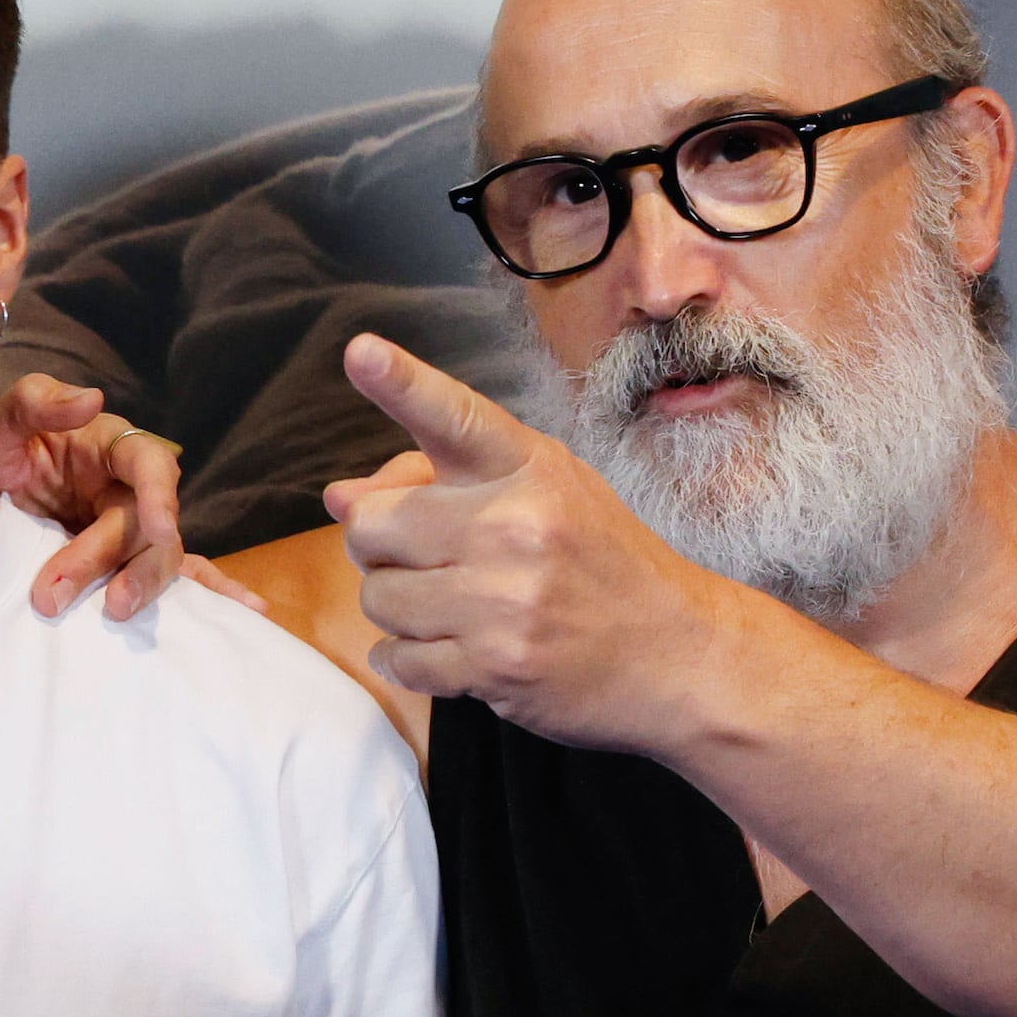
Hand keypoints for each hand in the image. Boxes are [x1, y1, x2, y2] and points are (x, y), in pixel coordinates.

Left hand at [0, 372, 202, 620]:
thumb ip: (37, 402)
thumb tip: (93, 400)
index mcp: (108, 448)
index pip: (150, 463)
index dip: (161, 494)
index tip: (160, 528)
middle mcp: (122, 490)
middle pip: (146, 527)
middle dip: (110, 560)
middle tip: (56, 595)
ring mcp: (116, 534)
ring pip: (150, 561)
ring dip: (135, 588)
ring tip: (110, 613)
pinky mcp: (107, 569)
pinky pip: (131, 585)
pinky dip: (135, 602)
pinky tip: (117, 627)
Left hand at [330, 332, 751, 753]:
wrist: (677, 653)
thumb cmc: (602, 564)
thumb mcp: (546, 493)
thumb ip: (444, 481)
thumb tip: (340, 497)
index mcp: (531, 468)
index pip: (454, 417)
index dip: (401, 383)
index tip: (360, 352)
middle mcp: (516, 525)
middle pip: (373, 525)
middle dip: (378, 544)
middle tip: (417, 554)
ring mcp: (504, 599)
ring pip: (377, 596)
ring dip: (397, 606)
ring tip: (450, 606)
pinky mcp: (495, 664)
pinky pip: (397, 658)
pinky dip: (408, 658)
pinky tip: (450, 647)